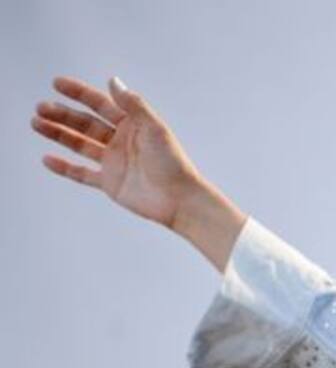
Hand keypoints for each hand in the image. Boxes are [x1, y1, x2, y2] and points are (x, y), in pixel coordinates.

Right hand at [31, 76, 244, 270]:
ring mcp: (114, 162)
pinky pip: (82, 174)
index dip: (79, 93)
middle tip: (41, 107)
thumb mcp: (154, 128)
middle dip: (63, 114)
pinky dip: (64, 167)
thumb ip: (133, 105)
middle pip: (86, 123)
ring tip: (36, 123)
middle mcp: (121, 141)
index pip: (101, 104)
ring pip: (80, 144)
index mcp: (133, 125)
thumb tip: (113, 81)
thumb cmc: (173, 163)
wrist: (179, 200)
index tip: (57, 83)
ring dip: (58, 134)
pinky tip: (47, 158)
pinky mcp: (110, 183)